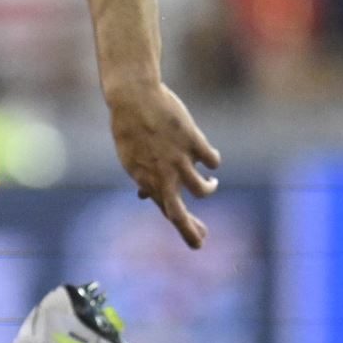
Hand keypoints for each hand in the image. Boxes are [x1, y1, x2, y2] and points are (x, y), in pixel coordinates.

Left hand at [104, 80, 218, 248]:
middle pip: (178, 214)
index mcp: (146, 182)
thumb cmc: (130, 129)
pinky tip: (211, 162)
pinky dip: (212, 162)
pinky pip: (212, 160)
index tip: (197, 239)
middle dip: (191, 231)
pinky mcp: (193, 142)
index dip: (183, 228)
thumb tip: (143, 196)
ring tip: (211, 184)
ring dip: (208, 189)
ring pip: (202, 189)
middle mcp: (163, 176)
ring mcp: (179, 160)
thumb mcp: (131, 159)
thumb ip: (143, 178)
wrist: (135, 99)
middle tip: (201, 243)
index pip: (166, 213)